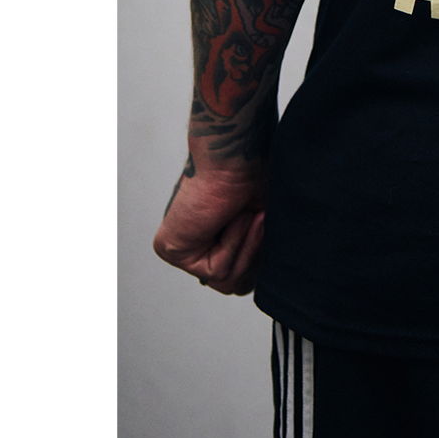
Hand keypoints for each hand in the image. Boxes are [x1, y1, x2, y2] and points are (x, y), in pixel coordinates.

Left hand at [154, 156, 265, 295]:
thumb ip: (260, 252)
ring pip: (227, 281)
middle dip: (256, 254)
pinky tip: (232, 216)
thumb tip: (264, 281)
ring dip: (247, 246)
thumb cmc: (255, 174)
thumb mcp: (265, 222)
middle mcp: (196, 242)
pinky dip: (233, 243)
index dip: (259, 259)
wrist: (239, 154)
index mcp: (215, 234)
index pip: (238, 273)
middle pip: (235, 283)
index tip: (268, 225)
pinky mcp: (171, 248)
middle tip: (262, 217)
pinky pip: (215, 270)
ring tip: (248, 213)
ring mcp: (182, 246)